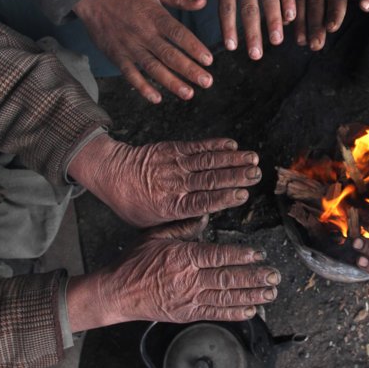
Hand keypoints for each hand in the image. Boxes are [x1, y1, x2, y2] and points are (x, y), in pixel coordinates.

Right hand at [67, 219, 280, 329]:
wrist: (117, 292)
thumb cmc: (135, 261)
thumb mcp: (156, 235)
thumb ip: (183, 226)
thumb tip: (205, 213)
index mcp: (183, 257)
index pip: (218, 256)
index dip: (240, 256)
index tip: (259, 254)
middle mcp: (189, 279)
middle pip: (227, 278)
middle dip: (254, 278)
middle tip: (274, 275)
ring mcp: (189, 299)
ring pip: (226, 297)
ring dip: (251, 296)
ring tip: (270, 293)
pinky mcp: (187, 313)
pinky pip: (215, 313)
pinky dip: (234, 313)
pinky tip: (251, 311)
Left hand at [68, 134, 261, 227]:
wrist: (112, 173)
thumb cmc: (133, 203)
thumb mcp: (151, 223)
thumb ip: (179, 222)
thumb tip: (206, 216)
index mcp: (170, 206)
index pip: (201, 202)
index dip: (223, 197)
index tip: (242, 195)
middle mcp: (174, 184)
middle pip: (209, 180)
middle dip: (235, 176)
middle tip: (256, 174)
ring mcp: (174, 164)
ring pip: (207, 161)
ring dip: (232, 159)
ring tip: (253, 158)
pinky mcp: (172, 149)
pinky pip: (197, 146)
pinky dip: (215, 144)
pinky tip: (232, 144)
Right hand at [73, 0, 213, 103]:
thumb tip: (203, 1)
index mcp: (155, 16)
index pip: (178, 34)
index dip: (194, 47)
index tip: (209, 60)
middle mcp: (143, 34)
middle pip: (169, 55)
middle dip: (189, 70)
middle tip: (207, 82)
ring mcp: (129, 46)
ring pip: (153, 68)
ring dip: (171, 82)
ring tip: (188, 94)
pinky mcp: (117, 55)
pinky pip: (130, 74)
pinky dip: (142, 87)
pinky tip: (156, 98)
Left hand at [187, 0, 295, 59]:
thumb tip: (189, 0)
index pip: (227, 7)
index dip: (230, 27)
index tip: (232, 47)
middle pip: (250, 9)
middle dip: (253, 34)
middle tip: (256, 55)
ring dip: (273, 22)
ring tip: (276, 41)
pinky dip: (289, 1)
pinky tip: (291, 17)